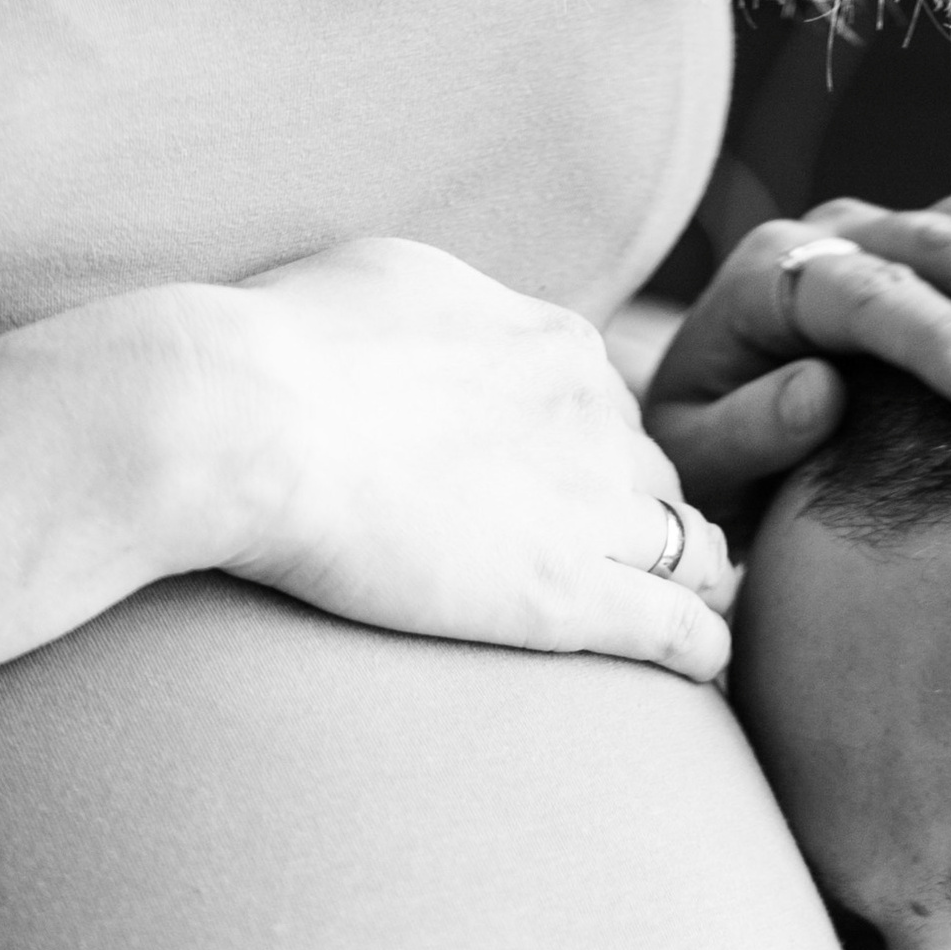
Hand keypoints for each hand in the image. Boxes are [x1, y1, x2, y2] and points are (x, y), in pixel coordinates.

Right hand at [161, 242, 736, 680]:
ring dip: (688, 579)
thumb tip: (451, 336)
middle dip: (641, 515)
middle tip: (620, 561)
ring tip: (679, 614)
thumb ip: (456, 317)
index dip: (590, 453)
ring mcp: (592, 510)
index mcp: (557, 344)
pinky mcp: (568, 597)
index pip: (607, 406)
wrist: (248, 421)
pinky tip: (702, 667)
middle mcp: (596, 419)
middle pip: (651, 476)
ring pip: (690, 548)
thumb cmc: (283, 348)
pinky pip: (677, 628)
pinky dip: (700, 648)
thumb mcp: (394, 282)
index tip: (567, 489)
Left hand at [646, 180, 950, 523]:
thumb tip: (823, 391)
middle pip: (938, 242)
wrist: (704, 426)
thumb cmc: (702, 459)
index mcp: (766, 280)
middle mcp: (834, 237)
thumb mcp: (694, 463)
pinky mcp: (938, 244)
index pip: (859, 295)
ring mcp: (892, 231)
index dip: (931, 334)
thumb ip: (744, 432)